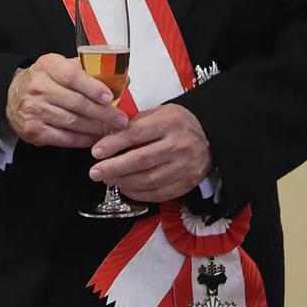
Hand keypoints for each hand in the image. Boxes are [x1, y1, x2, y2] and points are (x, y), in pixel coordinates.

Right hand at [5, 53, 127, 148]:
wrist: (12, 96)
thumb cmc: (44, 81)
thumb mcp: (61, 66)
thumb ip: (90, 71)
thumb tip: (123, 79)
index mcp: (47, 66)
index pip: (73, 76)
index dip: (94, 87)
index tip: (110, 97)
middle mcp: (38, 87)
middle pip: (76, 102)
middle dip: (103, 113)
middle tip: (120, 119)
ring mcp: (34, 109)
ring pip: (72, 122)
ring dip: (95, 128)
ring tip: (111, 129)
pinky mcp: (33, 129)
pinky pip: (64, 138)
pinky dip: (82, 139)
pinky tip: (94, 138)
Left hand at [88, 103, 211, 201]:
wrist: (211, 137)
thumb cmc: (177, 124)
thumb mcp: (158, 113)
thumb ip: (134, 124)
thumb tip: (106, 139)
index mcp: (170, 122)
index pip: (136, 134)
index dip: (113, 144)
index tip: (96, 152)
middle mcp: (179, 145)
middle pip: (141, 160)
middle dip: (113, 168)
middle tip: (95, 172)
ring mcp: (185, 166)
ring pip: (148, 179)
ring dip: (123, 182)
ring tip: (108, 179)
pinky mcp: (187, 183)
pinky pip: (159, 193)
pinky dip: (139, 193)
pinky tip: (125, 188)